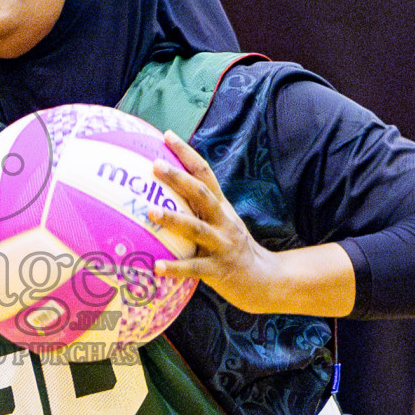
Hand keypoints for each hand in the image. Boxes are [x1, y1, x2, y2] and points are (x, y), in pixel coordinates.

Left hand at [150, 130, 314, 313]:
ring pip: (196, 229)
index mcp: (221, 207)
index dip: (187, 153)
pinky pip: (194, 268)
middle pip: (201, 194)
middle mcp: (222, 221)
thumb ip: (197, 207)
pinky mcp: (219, 270)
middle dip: (179, 179)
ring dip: (173, 219)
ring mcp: (222, 245)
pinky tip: (155, 267)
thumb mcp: (220, 222)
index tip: (167, 135)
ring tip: (150, 212)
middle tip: (155, 165)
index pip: (204, 173)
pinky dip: (175, 268)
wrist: (264, 279)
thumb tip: (162, 191)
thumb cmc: (232, 247)